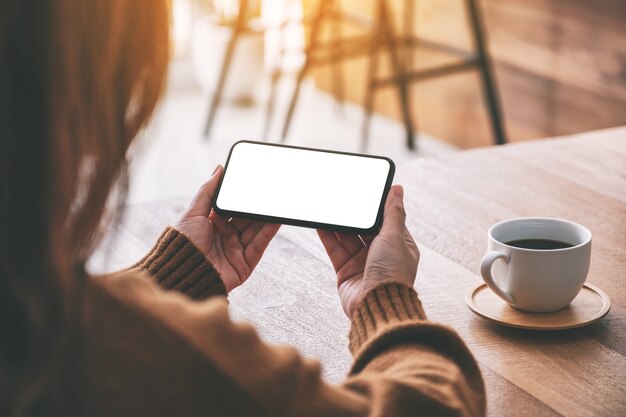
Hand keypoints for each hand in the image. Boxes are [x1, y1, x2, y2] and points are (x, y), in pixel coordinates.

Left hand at [175, 165, 280, 291]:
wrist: (182, 273)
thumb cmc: (182, 244)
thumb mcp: (193, 212)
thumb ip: (208, 190)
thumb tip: (219, 169)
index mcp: (212, 225)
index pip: (232, 208)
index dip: (242, 197)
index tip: (254, 184)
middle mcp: (225, 237)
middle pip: (246, 219)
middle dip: (257, 207)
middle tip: (269, 192)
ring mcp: (236, 251)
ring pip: (256, 231)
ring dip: (267, 217)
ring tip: (277, 203)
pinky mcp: (244, 265)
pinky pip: (259, 245)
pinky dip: (269, 232)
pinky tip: (276, 219)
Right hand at [317, 185, 418, 316]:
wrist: (375, 306)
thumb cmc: (392, 274)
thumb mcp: (394, 236)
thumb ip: (393, 212)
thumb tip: (397, 189)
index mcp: (400, 246)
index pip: (387, 220)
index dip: (376, 207)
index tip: (365, 192)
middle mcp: (382, 254)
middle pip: (365, 229)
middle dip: (355, 215)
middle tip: (343, 198)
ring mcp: (363, 263)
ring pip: (348, 237)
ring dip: (339, 224)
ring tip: (329, 207)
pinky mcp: (346, 272)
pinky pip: (336, 249)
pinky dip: (328, 236)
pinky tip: (321, 223)